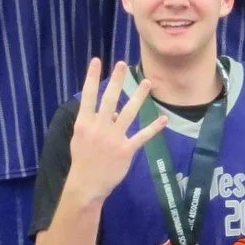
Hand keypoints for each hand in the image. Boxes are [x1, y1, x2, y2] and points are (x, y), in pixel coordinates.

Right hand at [65, 59, 165, 205]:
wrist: (87, 184)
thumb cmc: (83, 159)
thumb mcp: (81, 138)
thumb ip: (94, 122)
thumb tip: (112, 111)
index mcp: (84, 123)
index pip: (88, 96)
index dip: (92, 77)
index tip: (97, 61)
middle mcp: (98, 127)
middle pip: (109, 99)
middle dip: (117, 80)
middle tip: (123, 64)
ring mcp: (113, 138)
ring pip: (128, 113)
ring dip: (139, 97)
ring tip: (147, 82)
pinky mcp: (125, 150)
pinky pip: (142, 136)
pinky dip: (153, 128)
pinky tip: (163, 119)